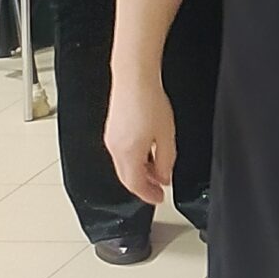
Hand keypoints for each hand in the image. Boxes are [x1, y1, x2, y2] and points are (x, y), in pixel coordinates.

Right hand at [104, 76, 176, 208]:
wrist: (134, 78)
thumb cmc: (150, 102)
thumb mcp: (167, 135)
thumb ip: (166, 160)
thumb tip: (163, 178)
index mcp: (128, 153)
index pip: (135, 185)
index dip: (147, 195)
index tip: (158, 199)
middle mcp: (115, 148)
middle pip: (127, 177)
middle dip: (142, 186)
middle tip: (157, 190)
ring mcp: (111, 139)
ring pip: (123, 165)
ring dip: (139, 172)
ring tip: (156, 172)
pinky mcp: (112, 130)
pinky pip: (121, 153)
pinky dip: (134, 160)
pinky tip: (147, 155)